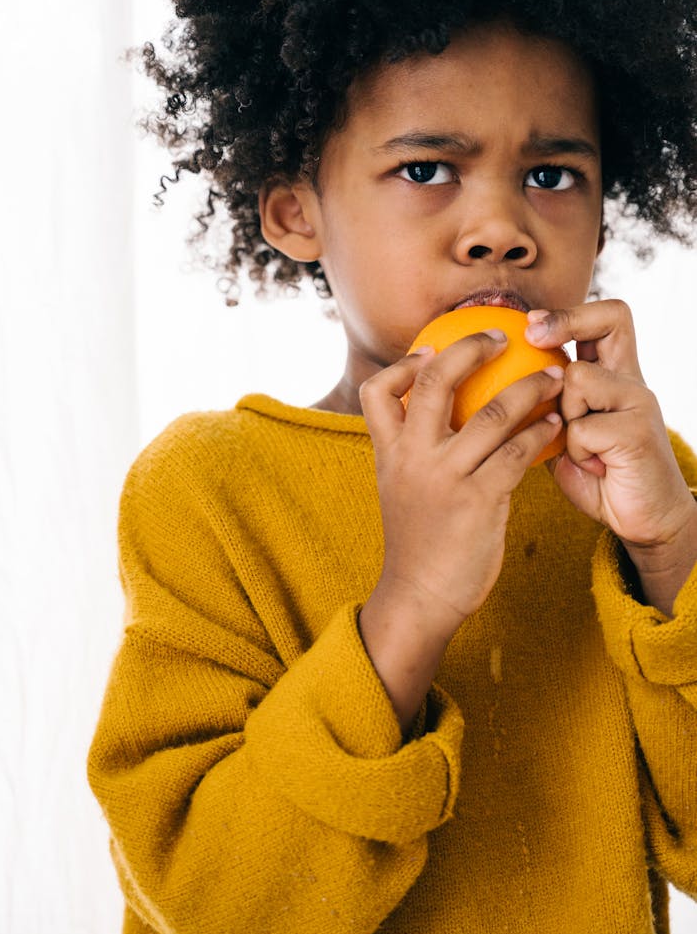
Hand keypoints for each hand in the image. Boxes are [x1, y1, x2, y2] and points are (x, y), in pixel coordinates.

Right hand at [360, 330, 564, 636]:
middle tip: (501, 337)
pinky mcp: (479, 501)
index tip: (431, 350)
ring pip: (491, 413)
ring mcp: (445, 478)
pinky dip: (540, 432)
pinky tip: (555, 425)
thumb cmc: (418, 540)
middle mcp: (413, 458)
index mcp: (389, 453)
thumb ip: (414, 450)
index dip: (404, 363)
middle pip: (436, 381)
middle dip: (471, 348)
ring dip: (530, 388)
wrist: (421, 596)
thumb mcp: (400, 487)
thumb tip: (442, 413)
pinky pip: (517, 452)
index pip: (377, 390)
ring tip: (553, 377)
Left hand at [526, 299, 696, 611]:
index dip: (571, 312)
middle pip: (611, 319)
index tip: (530, 323)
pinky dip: (576, 451)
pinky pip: (581, 427)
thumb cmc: (598, 474)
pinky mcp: (637, 430)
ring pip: (578, 379)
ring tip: (580, 446)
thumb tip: (488, 385)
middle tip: (532, 334)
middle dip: (568, 319)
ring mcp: (638, 401)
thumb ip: (547, 406)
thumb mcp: (566, 433)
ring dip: (564, 414)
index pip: (607, 320)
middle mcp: (631, 380)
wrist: (643, 518)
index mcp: (614, 375)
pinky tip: (595, 467)